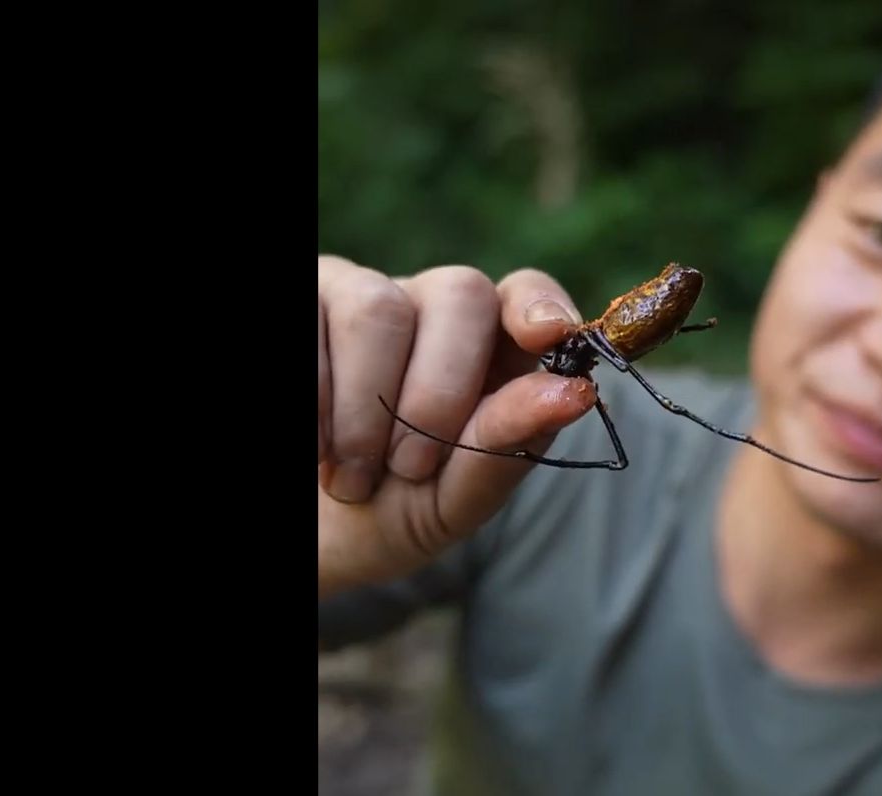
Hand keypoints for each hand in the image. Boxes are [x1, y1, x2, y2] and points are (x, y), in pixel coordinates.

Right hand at [318, 255, 593, 597]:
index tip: (549, 336)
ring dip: (367, 406)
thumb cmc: (389, 512)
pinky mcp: (305, 300)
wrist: (308, 535)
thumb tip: (576, 391)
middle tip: (411, 468)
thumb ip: (509, 444)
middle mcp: (430, 308)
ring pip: (380, 309)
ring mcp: (360, 294)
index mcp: (488, 349)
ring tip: (353, 476)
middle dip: (441, 390)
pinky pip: (313, 328)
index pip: (526, 294)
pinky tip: (316, 449)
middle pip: (461, 293)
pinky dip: (318, 402)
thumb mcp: (454, 499)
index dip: (539, 306)